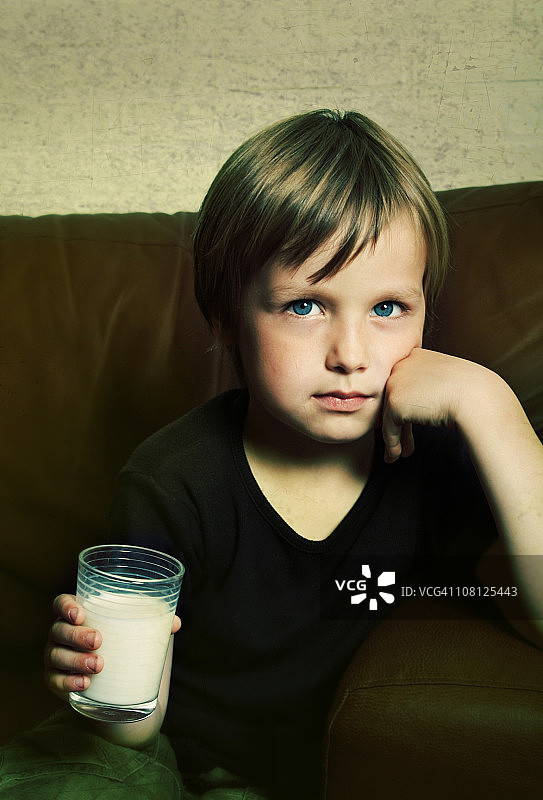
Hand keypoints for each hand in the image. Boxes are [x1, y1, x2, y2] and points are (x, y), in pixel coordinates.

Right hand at [44, 594, 180, 700]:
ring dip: (76, 660)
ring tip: (99, 666)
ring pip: (56, 656)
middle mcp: (61, 634)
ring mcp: (56, 658)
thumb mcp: (137, 631)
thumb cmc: (124, 645)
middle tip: (98, 641)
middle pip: (59, 630)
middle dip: (77, 635)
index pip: (61, 603)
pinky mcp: (56, 682)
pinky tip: (84, 683)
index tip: (80, 614)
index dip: (66, 606)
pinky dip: (68, 683)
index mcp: (77, 615)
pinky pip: (56, 682)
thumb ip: (154, 622)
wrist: (118, 687)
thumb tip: (175, 623)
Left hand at [381, 348, 483, 461]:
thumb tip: (417, 405)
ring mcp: (396, 381)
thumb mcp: (447, 380)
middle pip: (396, 399)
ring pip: (389, 414)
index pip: (406, 384)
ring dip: (394, 436)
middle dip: (399, 423)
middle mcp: (401, 365)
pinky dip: (392, 443)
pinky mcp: (394, 400)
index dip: (408, 406)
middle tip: (404, 443)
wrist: (477, 398)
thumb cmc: (471, 392)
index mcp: (416, 356)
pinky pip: (389, 427)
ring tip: (398, 454)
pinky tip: (396, 456)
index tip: (412, 423)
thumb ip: (429, 386)